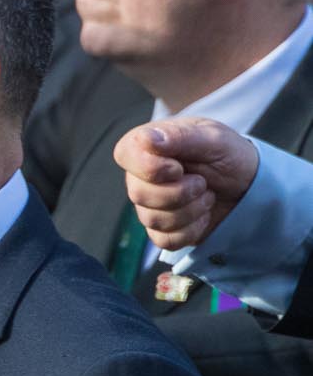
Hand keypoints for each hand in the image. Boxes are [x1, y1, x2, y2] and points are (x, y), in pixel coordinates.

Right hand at [114, 118, 259, 252]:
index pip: (125, 155)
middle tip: (202, 182)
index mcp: (148, 146)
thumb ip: (180, 136)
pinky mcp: (162, 229)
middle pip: (138, 193)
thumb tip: (146, 139)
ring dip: (190, 210)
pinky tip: (202, 214)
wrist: (250, 185)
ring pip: (152, 219)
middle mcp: (142, 176)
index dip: (150, 167)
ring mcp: (150, 204)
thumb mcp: (214, 138)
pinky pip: (164, 239)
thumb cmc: (230, 155)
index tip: (177, 167)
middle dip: (179, 192)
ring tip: (206, 195)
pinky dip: (191, 230)